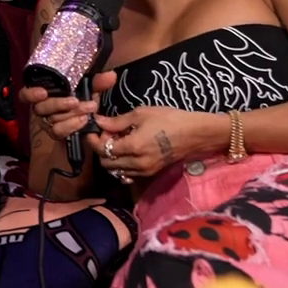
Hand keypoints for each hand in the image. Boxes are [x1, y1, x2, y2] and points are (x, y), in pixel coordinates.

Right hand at [20, 70, 115, 141]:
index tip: (42, 92)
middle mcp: (42, 109)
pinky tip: (83, 121)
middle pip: (42, 108)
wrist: (88, 127)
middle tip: (75, 101)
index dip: (30, 94)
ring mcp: (48, 123)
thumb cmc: (83, 102)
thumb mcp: (90, 91)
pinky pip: (59, 131)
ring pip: (52, 120)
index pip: (26, 95)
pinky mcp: (56, 134)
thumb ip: (97, 83)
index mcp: (45, 94)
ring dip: (70, 114)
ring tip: (87, 110)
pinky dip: (72, 125)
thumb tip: (110, 76)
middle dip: (59, 103)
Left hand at [92, 106, 225, 180]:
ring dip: (111, 157)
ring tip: (118, 141)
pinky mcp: (151, 173)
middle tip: (107, 134)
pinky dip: (122, 163)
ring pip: (116, 170)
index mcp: (133, 147)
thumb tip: (98, 122)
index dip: (93, 140)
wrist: (195, 133)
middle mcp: (136, 164)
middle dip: (101, 149)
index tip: (92, 130)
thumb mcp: (141, 114)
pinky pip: (128, 173)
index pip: (102, 150)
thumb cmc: (169, 119)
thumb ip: (117, 121)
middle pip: (106, 163)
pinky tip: (128, 150)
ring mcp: (144, 171)